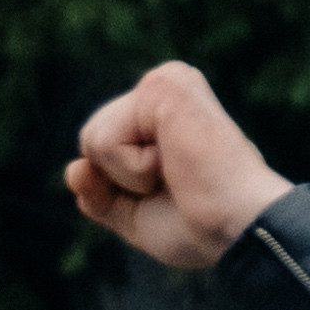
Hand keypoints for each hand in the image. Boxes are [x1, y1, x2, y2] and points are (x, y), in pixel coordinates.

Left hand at [66, 62, 289, 273]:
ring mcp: (165, 81)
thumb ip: (98, 195)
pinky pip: (105, 141)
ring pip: (93, 141)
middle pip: (90, 143)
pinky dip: (133, 169)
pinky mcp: (164, 84)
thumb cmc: (199, 226)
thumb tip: (73, 168)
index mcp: (160, 113)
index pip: (97, 152)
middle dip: (120, 181)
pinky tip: (176, 161)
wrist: (236, 228)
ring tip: (177, 170)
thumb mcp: (134, 216)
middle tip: (175, 182)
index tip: (172, 190)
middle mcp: (163, 88)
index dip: (119, 188)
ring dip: (129, 176)